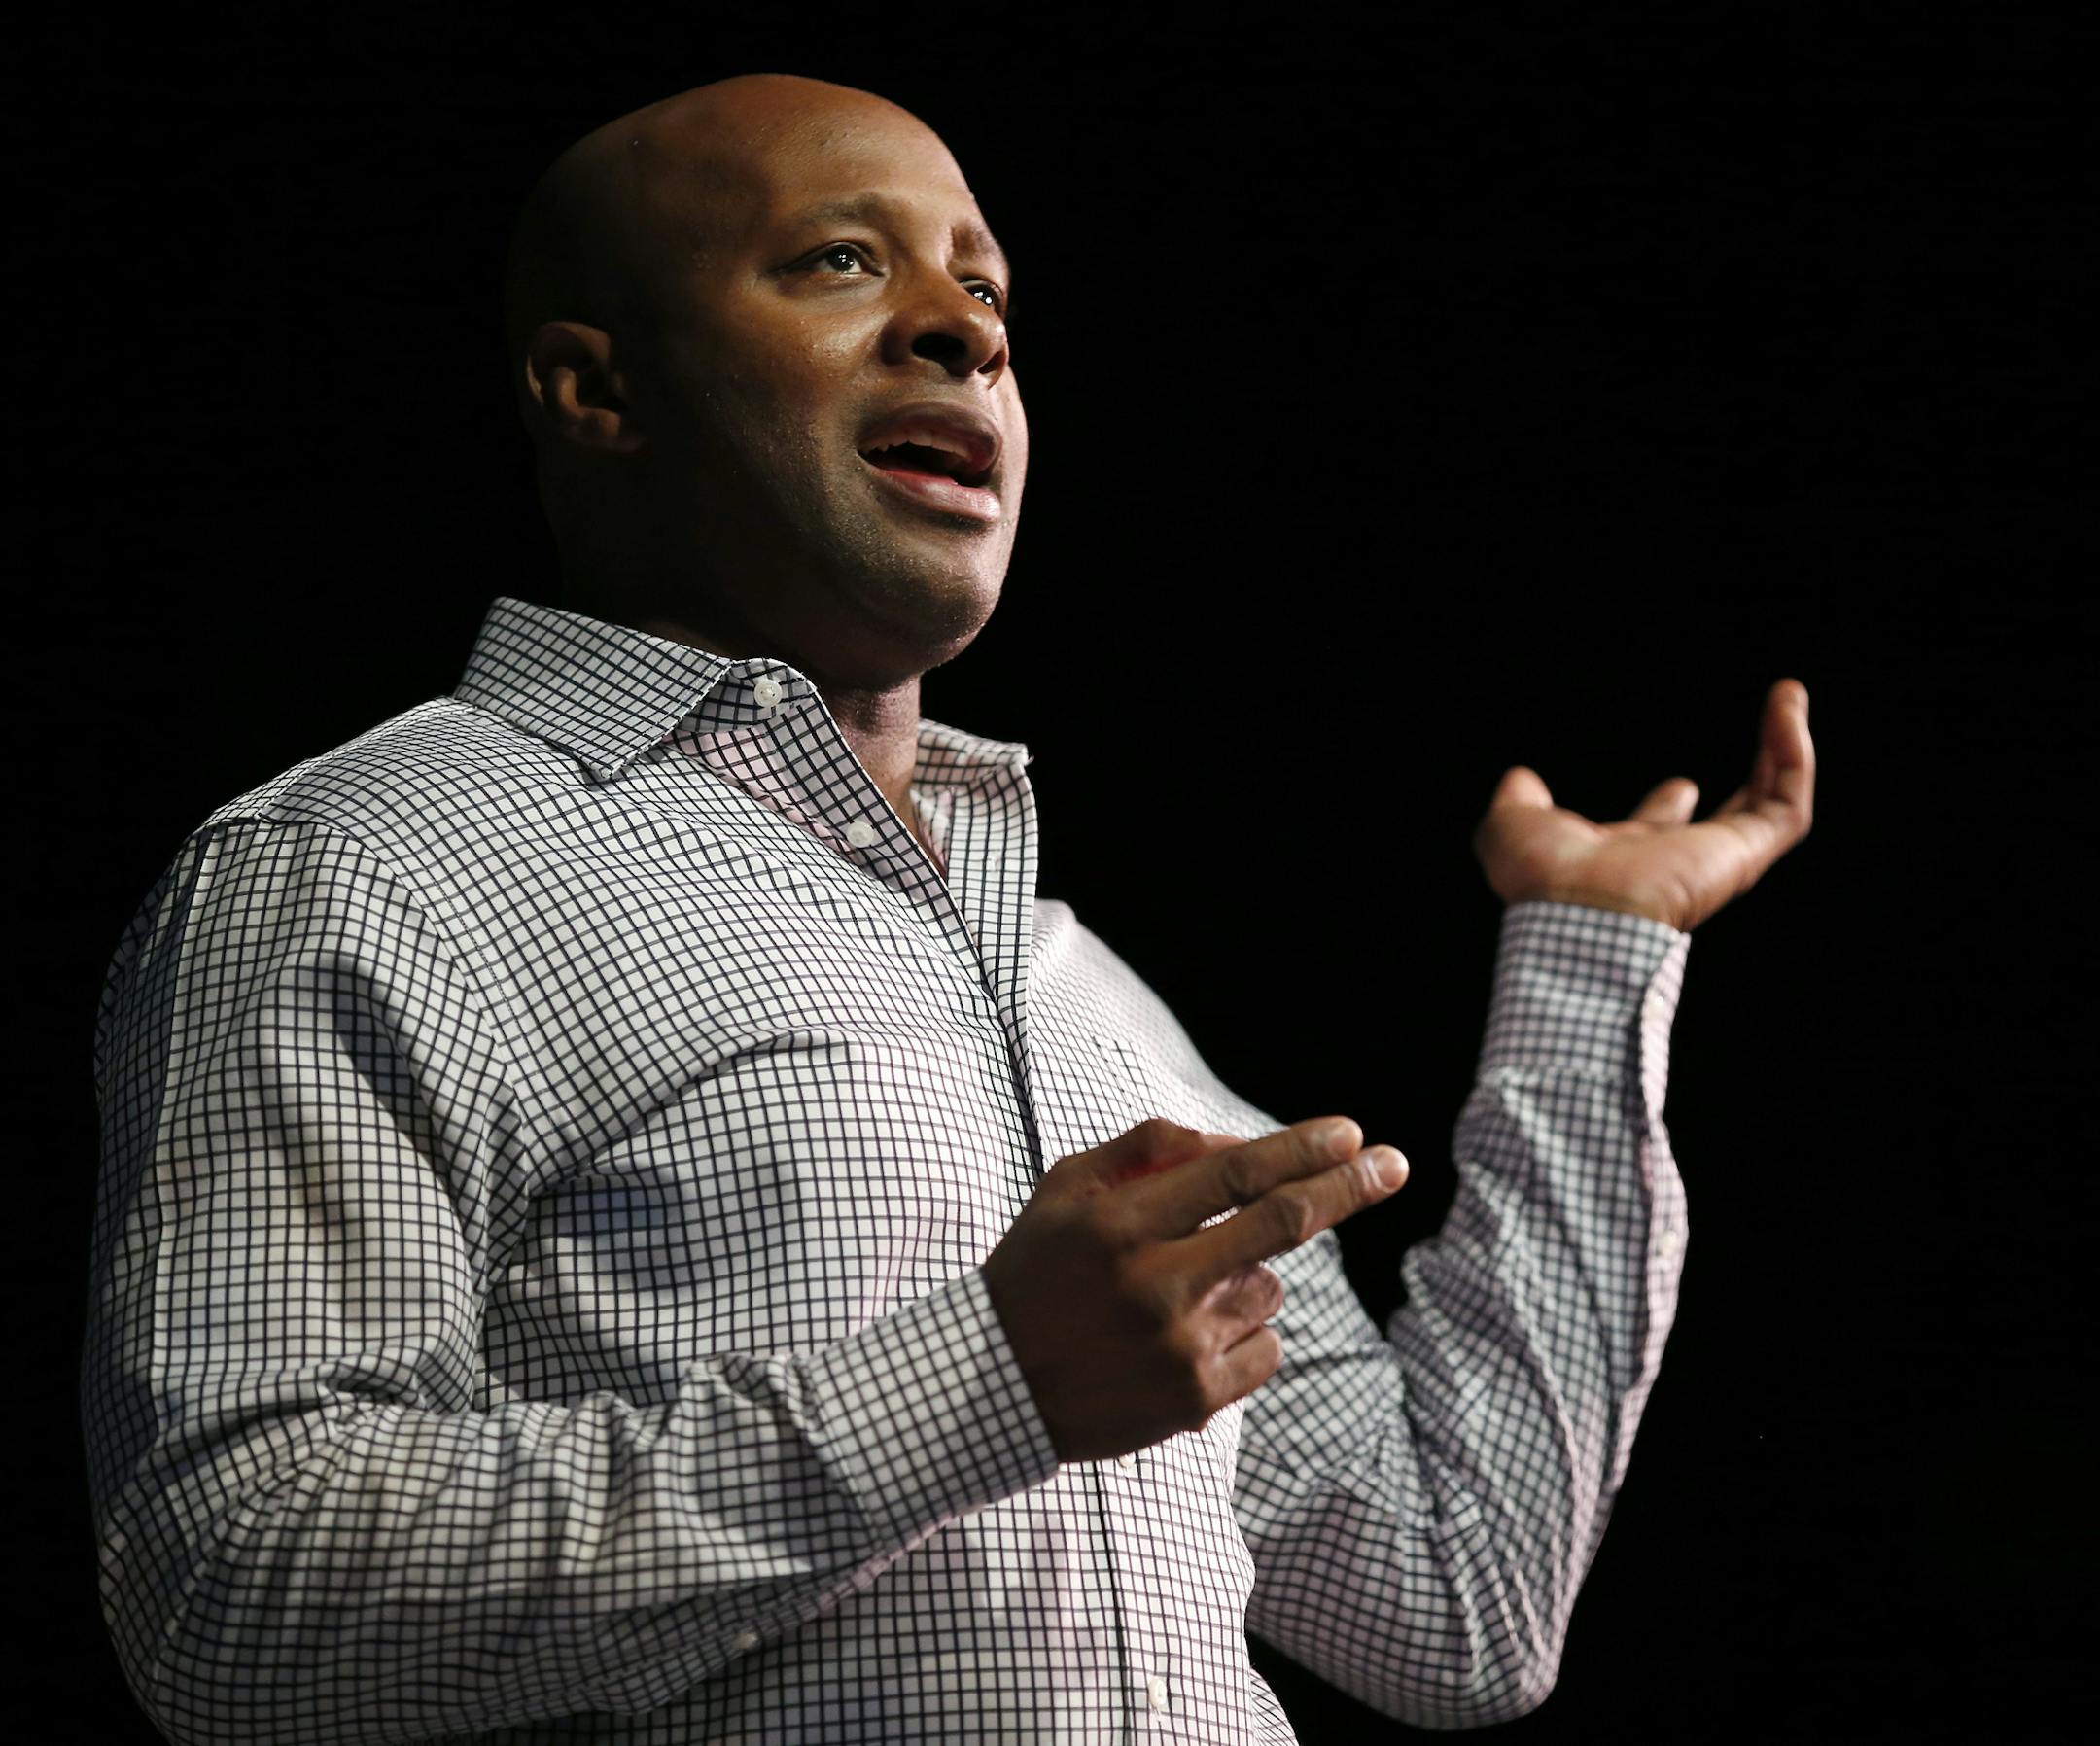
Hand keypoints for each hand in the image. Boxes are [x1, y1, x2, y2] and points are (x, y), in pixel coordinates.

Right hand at [981, 1116, 1408, 1463]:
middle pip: (1281, 1224)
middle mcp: (1154, 1284)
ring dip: (1248, 1276)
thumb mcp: (1067, 1189)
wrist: (991, 1389)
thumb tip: (1237, 1142)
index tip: (1351, 1132)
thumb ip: (1149, 1151)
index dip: (1300, 1148)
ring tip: (1177, 1297)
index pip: (1233, 1173)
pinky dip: (1247, 1334)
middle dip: (1348, 1187)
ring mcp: (1180, 1347)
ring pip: (1270, 1288)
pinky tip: (1187, 1340)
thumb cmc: (1034, 1272)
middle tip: (1394, 1163)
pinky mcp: (1196, 1401)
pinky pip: (1267, 1348)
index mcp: (1118, 1224)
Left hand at [1473, 677, 1816, 932]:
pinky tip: (1786, 706)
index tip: (1681, 785)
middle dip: (1751, 777)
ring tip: (1790, 693)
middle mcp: (1675, 863)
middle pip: (1728, 822)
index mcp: (1625, 860)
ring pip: (1771, 803)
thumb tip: (1519, 779)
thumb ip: (1518, 802)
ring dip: (1785, 749)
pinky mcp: (1744, 855)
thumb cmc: (1541, 880)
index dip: (1668, 808)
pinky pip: (1787, 803)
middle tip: (1773, 729)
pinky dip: (1794, 753)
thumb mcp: (1514, 827)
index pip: (1659, 835)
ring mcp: (1716, 861)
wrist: (1574, 907)